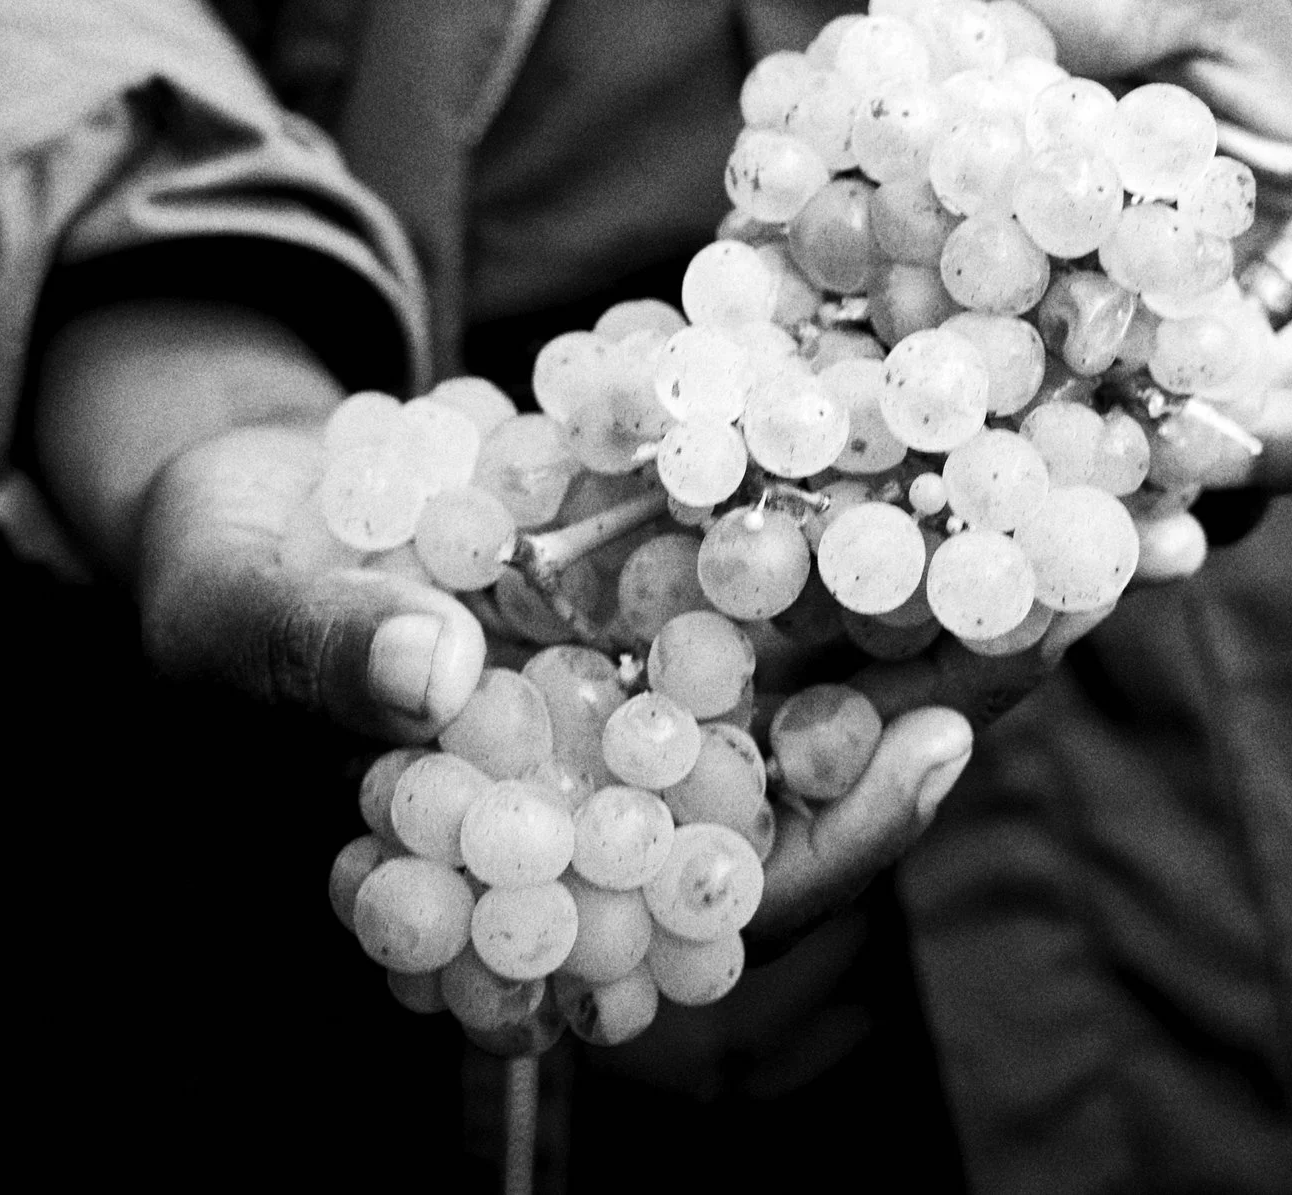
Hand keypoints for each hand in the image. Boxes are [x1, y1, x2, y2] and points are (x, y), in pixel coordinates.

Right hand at [28, 299, 1050, 934]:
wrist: (251, 473)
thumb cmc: (221, 575)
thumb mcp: (238, 610)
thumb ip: (326, 651)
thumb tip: (420, 672)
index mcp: (555, 834)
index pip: (713, 890)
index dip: (830, 843)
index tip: (927, 758)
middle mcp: (634, 761)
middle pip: (819, 763)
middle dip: (950, 693)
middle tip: (1070, 609)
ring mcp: (662, 656)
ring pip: (828, 642)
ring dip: (942, 581)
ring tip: (1060, 497)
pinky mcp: (672, 550)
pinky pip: (787, 524)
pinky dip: (862, 470)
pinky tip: (948, 401)